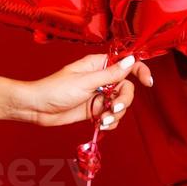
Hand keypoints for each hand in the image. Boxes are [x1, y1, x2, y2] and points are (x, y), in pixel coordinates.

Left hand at [13, 53, 154, 128]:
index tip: (148, 82)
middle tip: (113, 108)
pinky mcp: (95, 110)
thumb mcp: (85, 82)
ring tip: (103, 120)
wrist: (38, 109)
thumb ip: (110, 74)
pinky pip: (113, 116)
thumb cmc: (55, 90)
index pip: (125, 64)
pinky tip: (102, 125)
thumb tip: (130, 60)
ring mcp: (98, 95)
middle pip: (127, 88)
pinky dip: (111, 122)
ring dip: (116, 114)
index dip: (139, 70)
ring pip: (121, 104)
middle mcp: (100, 79)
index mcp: (97, 65)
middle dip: (124, 101)